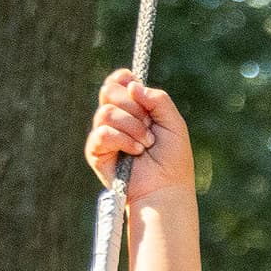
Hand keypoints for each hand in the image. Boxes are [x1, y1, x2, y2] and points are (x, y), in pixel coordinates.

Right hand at [84, 68, 194, 204]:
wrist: (165, 189)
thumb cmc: (173, 160)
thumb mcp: (174, 124)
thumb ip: (159, 99)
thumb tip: (132, 85)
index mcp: (134, 108)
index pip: (118, 81)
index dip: (125, 80)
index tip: (139, 94)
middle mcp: (116, 118)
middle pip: (109, 91)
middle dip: (134, 107)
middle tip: (149, 126)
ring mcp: (104, 134)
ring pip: (106, 112)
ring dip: (132, 127)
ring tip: (145, 144)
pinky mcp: (96, 151)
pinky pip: (102, 133)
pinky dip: (122, 140)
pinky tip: (135, 152)